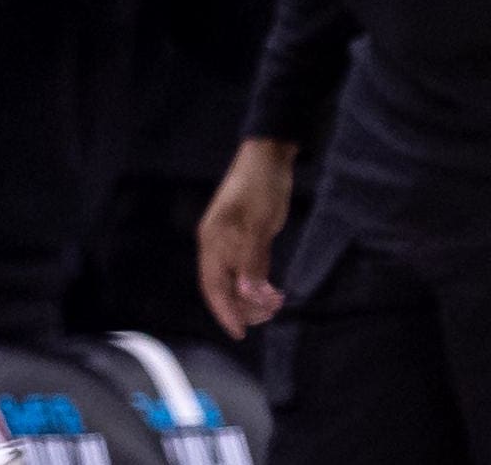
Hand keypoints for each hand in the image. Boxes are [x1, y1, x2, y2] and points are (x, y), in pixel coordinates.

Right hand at [199, 136, 294, 338]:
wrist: (269, 157)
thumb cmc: (260, 187)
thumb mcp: (257, 225)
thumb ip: (252, 261)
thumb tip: (248, 295)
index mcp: (213, 242)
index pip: (214, 287)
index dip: (225, 313)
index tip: (240, 334)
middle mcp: (219, 245)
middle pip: (224, 289)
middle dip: (244, 307)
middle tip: (270, 314)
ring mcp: (232, 242)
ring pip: (238, 282)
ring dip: (255, 298)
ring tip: (277, 303)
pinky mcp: (248, 239)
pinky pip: (249, 271)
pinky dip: (260, 285)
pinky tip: (275, 292)